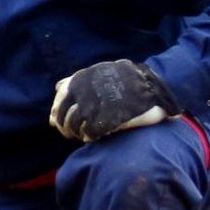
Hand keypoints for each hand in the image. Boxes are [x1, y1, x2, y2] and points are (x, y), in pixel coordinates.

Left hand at [49, 60, 179, 141]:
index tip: (56, 122)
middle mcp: (85, 92)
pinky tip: (94, 137)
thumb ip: (79, 79)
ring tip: (83, 135)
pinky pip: (90, 132)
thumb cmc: (127, 79)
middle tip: (70, 133)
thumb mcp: (101, 72)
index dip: (57, 114)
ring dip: (76, 133)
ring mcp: (96, 105)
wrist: (153, 84)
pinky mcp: (109, 118)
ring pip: (75, 126)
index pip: (59, 101)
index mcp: (82, 79)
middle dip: (65, 127)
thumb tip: (57, 88)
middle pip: (64, 116)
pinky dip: (90, 136)